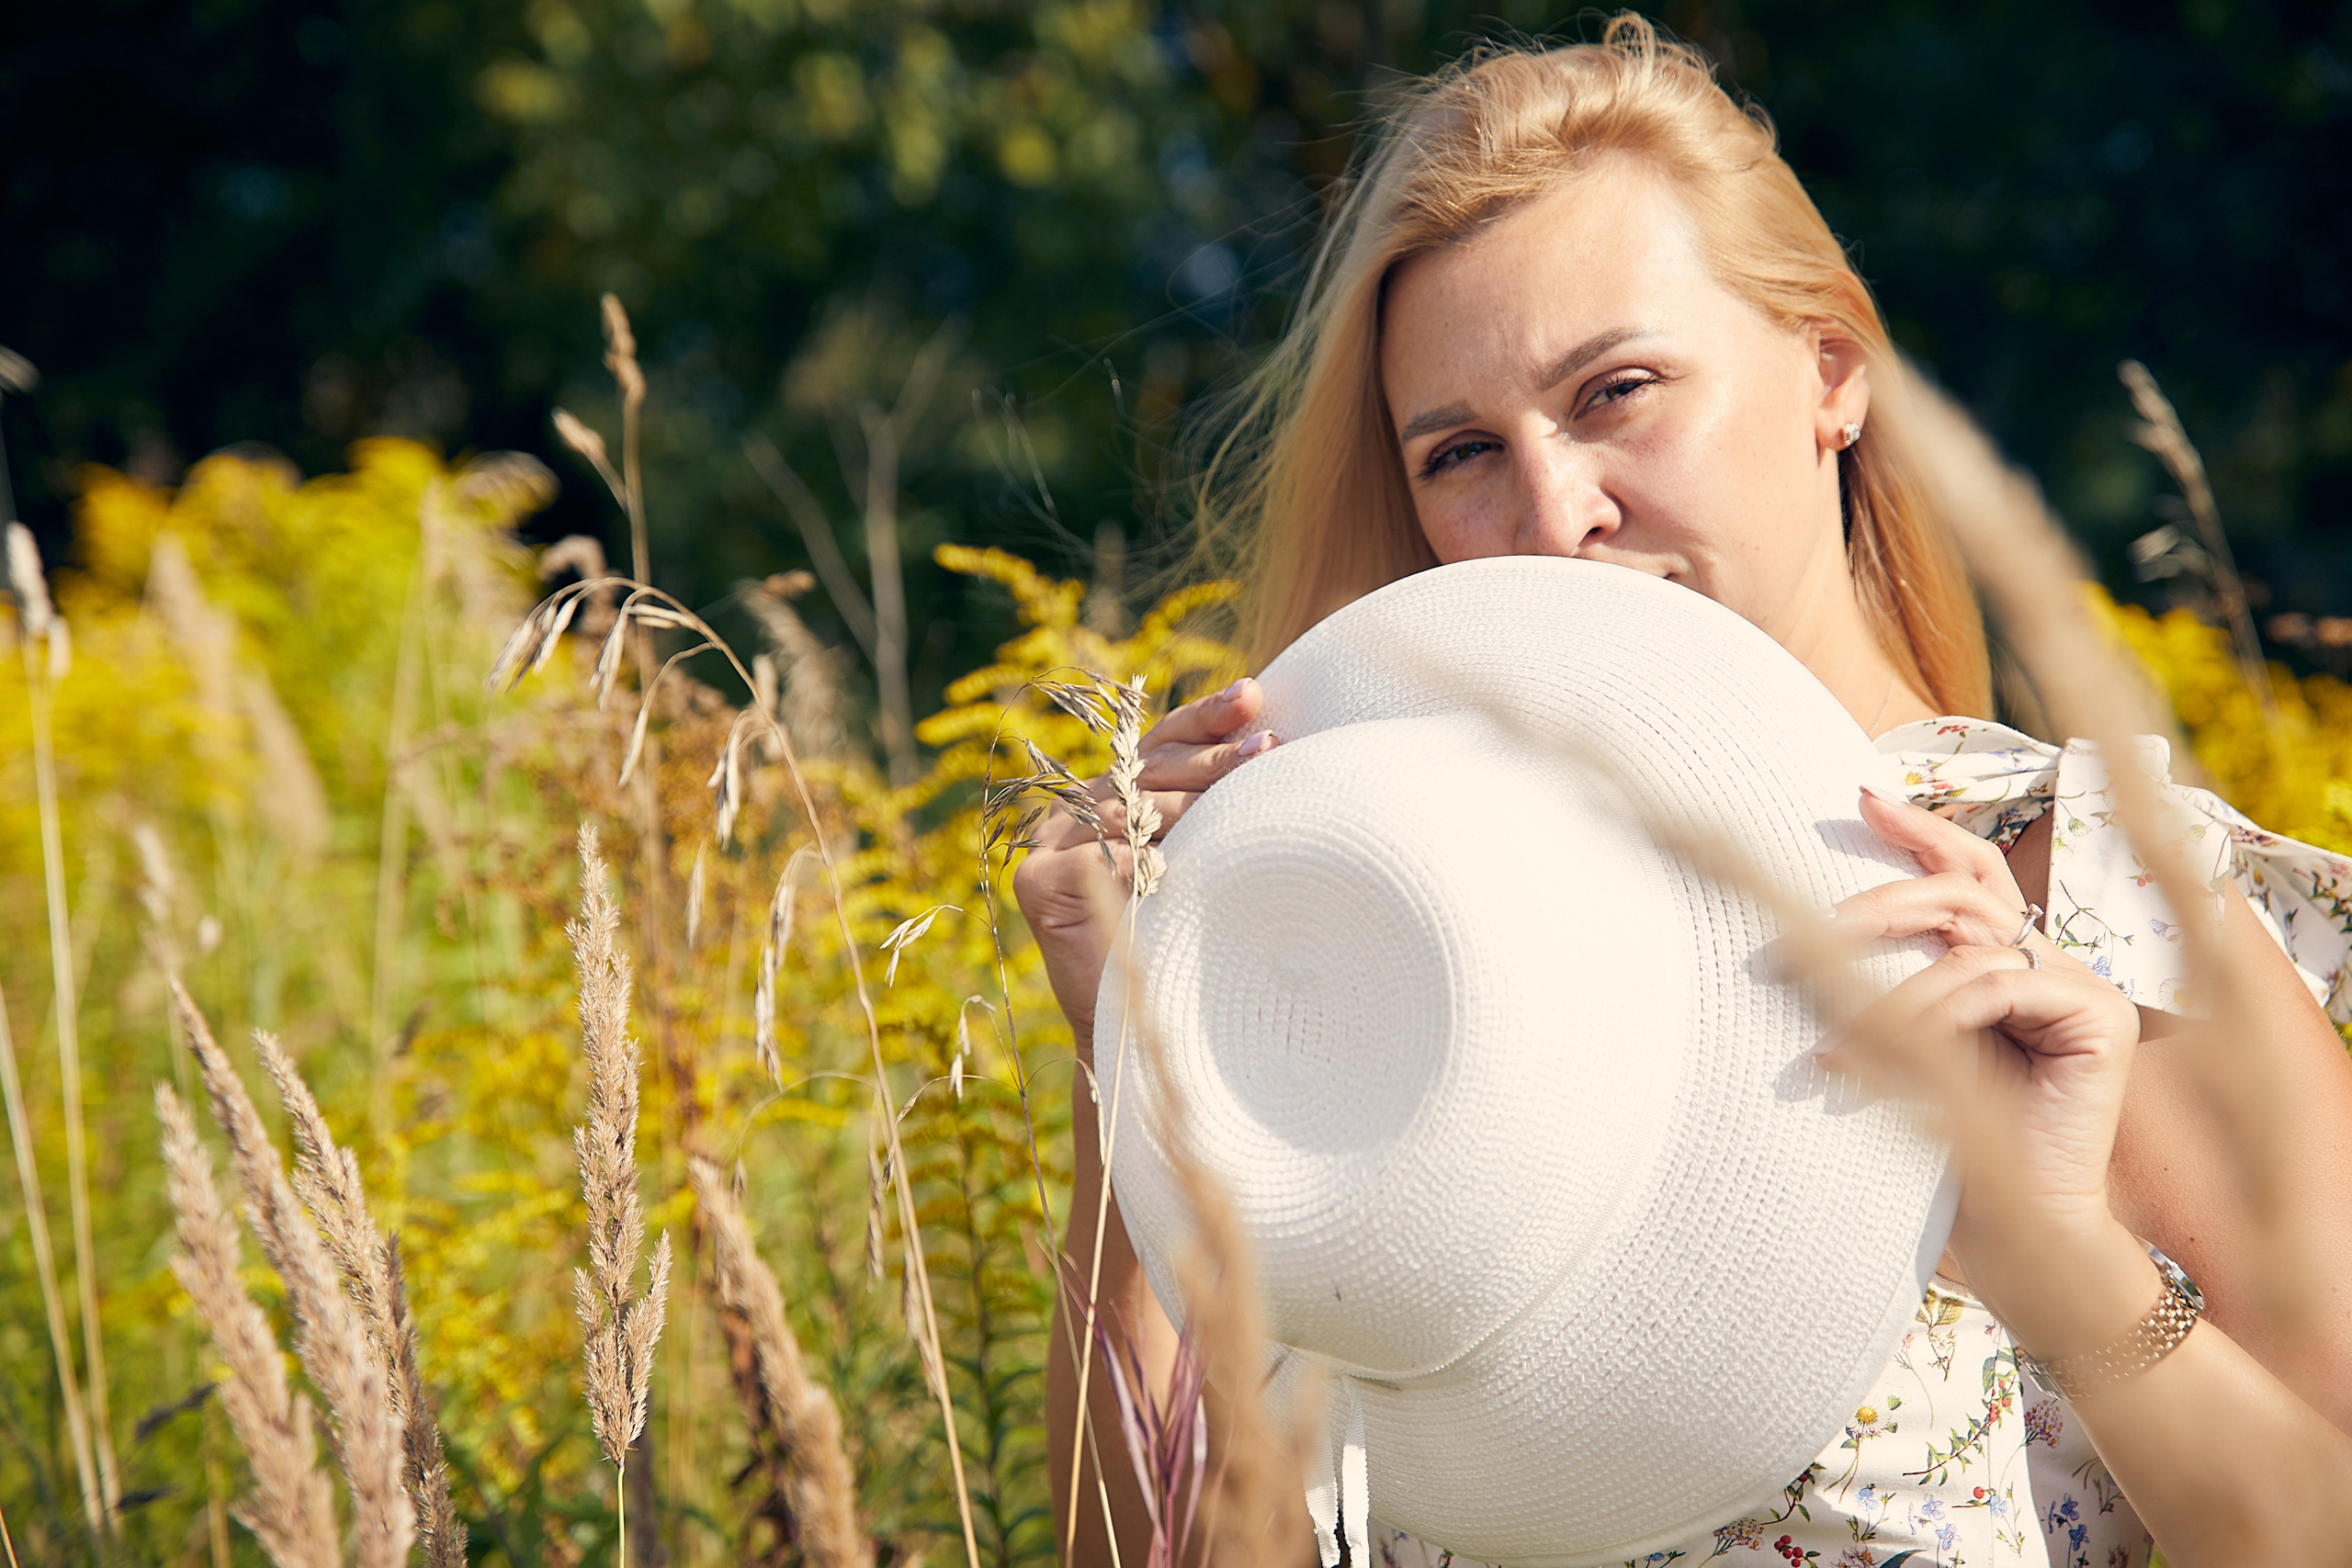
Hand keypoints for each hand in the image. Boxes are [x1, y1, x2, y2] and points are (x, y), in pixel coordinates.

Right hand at [1012, 677, 1277, 1043]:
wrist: (1140, 1033)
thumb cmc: (1187, 946)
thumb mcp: (1206, 859)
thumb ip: (1214, 809)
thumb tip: (1273, 741)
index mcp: (1112, 799)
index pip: (1158, 744)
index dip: (1204, 717)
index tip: (1253, 696)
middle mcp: (1074, 814)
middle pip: (1146, 768)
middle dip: (1213, 756)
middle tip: (1269, 747)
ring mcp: (1049, 846)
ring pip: (1129, 805)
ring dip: (1193, 799)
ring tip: (1249, 790)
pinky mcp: (1036, 882)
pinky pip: (1103, 852)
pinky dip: (1149, 853)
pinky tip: (1188, 853)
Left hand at [1816, 787, 2142, 1276]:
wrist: (2008, 1228)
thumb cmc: (1950, 1143)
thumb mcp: (1900, 1045)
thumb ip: (1885, 983)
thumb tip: (1804, 920)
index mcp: (2007, 964)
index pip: (1968, 875)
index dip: (1922, 831)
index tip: (1863, 798)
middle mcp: (2049, 963)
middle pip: (1965, 892)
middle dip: (1885, 902)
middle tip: (1819, 932)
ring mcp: (2083, 986)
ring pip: (1970, 946)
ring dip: (1896, 996)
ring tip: (1841, 1048)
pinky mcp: (2102, 1016)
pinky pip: (1999, 983)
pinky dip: (1939, 1015)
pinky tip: (1900, 1060)